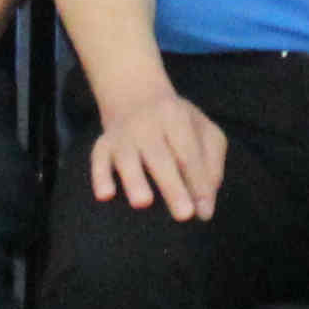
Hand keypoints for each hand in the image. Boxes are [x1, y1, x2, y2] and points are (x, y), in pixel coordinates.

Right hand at [88, 89, 228, 223]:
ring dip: (134, 180)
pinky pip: (97, 161)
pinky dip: (100, 177)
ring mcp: (122, 135)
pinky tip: (105, 196)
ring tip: (143, 203)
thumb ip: (211, 165)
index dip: (198, 181)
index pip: (188, 153)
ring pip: (126, 158)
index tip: (204, 212)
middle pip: (160, 158)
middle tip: (185, 215)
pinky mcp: (103, 145)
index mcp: (175, 118)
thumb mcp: (204, 131)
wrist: (134, 93)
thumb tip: (204, 208)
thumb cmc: (178, 123)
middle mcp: (147, 124)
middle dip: (172, 187)